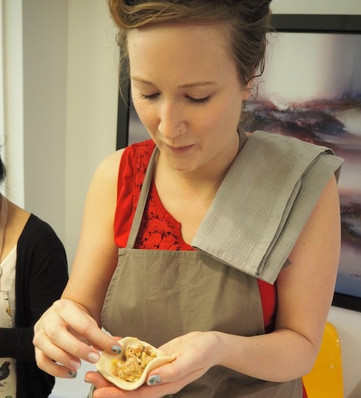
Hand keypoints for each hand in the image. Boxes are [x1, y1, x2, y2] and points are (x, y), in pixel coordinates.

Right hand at [33, 299, 121, 377]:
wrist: (64, 315)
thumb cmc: (77, 319)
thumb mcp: (90, 321)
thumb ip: (101, 336)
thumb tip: (117, 348)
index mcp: (65, 307)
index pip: (83, 325)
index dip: (100, 339)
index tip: (113, 349)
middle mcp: (49, 318)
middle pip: (59, 335)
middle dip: (79, 349)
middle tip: (94, 358)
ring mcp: (40, 332)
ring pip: (48, 348)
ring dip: (65, 360)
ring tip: (79, 365)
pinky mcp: (36, 347)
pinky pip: (42, 362)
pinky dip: (56, 370)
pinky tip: (70, 372)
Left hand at [85, 331, 218, 397]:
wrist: (212, 343)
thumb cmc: (204, 351)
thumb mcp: (190, 360)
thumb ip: (171, 372)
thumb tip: (150, 379)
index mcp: (167, 385)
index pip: (138, 395)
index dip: (118, 395)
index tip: (100, 392)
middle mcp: (159, 380)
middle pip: (130, 387)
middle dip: (110, 385)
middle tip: (90, 379)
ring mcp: (157, 370)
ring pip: (132, 375)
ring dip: (115, 373)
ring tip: (97, 368)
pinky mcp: (157, 358)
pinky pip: (139, 361)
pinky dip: (127, 358)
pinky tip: (116, 352)